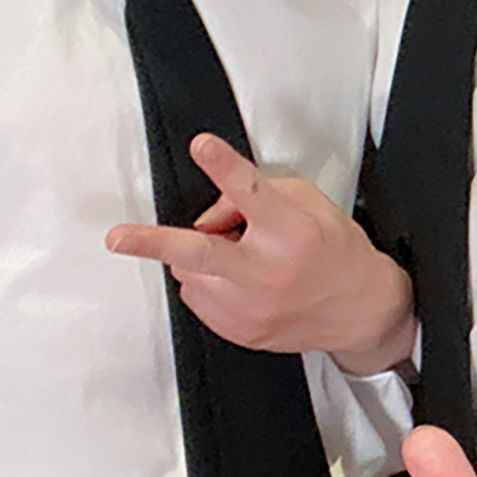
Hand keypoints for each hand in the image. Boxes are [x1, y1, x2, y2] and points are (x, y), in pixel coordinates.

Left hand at [104, 131, 413, 370]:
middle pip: (200, 254)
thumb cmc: (334, 251)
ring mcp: (253, 307)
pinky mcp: (241, 330)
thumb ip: (254, 196)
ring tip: (238, 257)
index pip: (252, 193)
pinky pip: (198, 298)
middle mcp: (270, 272)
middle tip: (117, 238)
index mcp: (291, 232)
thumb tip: (208, 212)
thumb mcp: (307, 203)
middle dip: (153, 243)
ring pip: (191, 272)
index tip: (202, 146)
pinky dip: (209, 284)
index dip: (224, 167)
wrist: (359, 311)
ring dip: (200, 259)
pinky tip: (241, 282)